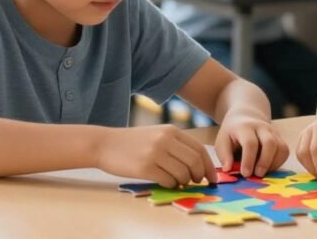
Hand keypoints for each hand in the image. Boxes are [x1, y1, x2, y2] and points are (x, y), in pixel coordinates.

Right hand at [95, 125, 216, 187]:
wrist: (105, 144)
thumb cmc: (133, 142)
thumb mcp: (157, 134)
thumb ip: (176, 144)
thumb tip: (199, 164)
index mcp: (171, 130)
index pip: (199, 149)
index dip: (208, 165)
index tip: (211, 177)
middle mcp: (165, 139)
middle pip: (194, 162)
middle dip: (198, 175)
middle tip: (195, 182)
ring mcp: (155, 153)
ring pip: (182, 173)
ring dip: (183, 182)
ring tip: (177, 181)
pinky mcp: (145, 167)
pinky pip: (167, 181)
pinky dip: (171, 185)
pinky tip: (165, 182)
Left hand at [214, 113, 288, 177]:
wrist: (245, 117)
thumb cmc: (232, 134)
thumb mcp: (222, 141)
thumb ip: (224, 156)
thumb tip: (228, 169)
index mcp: (245, 127)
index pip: (250, 143)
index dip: (248, 160)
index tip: (245, 174)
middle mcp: (262, 127)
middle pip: (270, 142)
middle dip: (265, 162)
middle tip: (257, 175)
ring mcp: (273, 132)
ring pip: (280, 147)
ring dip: (273, 164)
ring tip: (262, 173)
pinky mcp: (280, 138)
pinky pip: (284, 151)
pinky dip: (278, 163)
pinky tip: (268, 168)